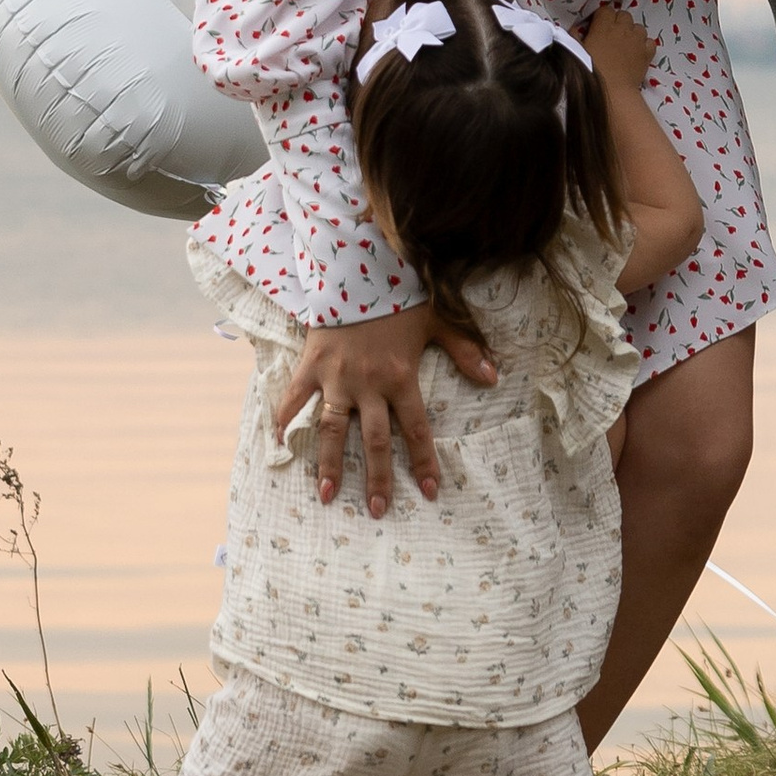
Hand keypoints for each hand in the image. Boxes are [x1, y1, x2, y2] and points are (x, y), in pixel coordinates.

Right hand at [279, 305, 496, 512]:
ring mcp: (336, 377)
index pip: (416, 429)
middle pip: (374, 440)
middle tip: (376, 510)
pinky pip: (294, 398)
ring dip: (329, 464)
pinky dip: (285, 421)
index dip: (423, 461)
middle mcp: (368, 384)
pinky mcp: (311, 365)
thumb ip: (465, 350)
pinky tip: (280, 446)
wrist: (357, 265)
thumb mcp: (439, 318)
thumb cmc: (399, 295)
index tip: (428, 491)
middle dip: (376, 478)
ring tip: (327, 495)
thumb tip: (495, 377)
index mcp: (400, 376)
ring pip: (332, 429)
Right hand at [582, 5, 657, 91]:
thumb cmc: (592, 72)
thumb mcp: (578, 53)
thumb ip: (574, 37)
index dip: (602, 17)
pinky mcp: (647, 52)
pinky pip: (649, 41)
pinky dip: (644, 44)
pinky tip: (637, 52)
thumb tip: (575, 28)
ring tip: (624, 44)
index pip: (605, 10)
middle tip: (610, 35)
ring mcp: (637, 40)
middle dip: (618, 22)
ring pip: (638, 27)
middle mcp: (622, 29)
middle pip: (623, 15)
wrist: (613, 92)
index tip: (597, 26)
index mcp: (603, 26)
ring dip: (632, 32)